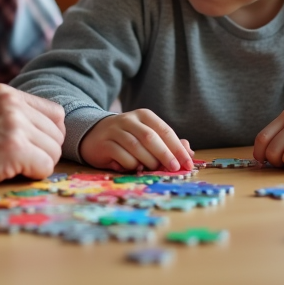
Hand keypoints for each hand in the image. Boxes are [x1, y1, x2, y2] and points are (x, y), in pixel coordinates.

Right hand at [0, 84, 64, 187]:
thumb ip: (10, 115)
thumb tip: (42, 137)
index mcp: (8, 94)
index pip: (55, 114)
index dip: (47, 135)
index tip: (31, 147)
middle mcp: (14, 104)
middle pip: (57, 135)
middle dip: (43, 152)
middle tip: (19, 162)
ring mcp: (14, 125)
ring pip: (53, 152)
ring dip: (37, 165)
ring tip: (10, 167)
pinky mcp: (13, 148)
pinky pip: (44, 168)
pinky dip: (32, 176)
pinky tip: (8, 174)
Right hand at [78, 109, 193, 172]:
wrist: (94, 134)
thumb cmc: (127, 137)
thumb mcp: (147, 136)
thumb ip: (167, 143)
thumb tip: (188, 151)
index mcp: (144, 116)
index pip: (164, 130)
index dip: (177, 148)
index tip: (187, 163)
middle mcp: (129, 119)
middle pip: (150, 137)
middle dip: (165, 154)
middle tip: (174, 168)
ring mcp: (114, 130)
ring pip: (136, 146)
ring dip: (148, 161)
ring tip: (152, 169)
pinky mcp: (104, 143)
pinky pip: (121, 156)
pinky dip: (131, 164)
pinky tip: (134, 167)